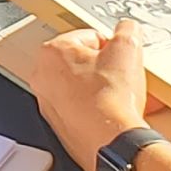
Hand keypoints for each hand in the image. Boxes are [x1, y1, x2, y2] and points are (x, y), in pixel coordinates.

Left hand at [31, 17, 147, 170]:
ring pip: (83, 87)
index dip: (112, 46)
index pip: (89, 37)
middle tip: (121, 75)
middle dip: (105, 67)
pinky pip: (83, 110)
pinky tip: (114, 111)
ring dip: (103, 88)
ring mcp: (50, 105)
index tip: (121, 56)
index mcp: (52, 52)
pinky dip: (98, 109)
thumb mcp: (127, 48)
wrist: (112, 142)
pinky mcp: (62, 127)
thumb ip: (127, 30)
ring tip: (120, 95)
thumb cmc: (111, 98)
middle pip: (83, 62)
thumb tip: (127, 29)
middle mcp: (43, 79)